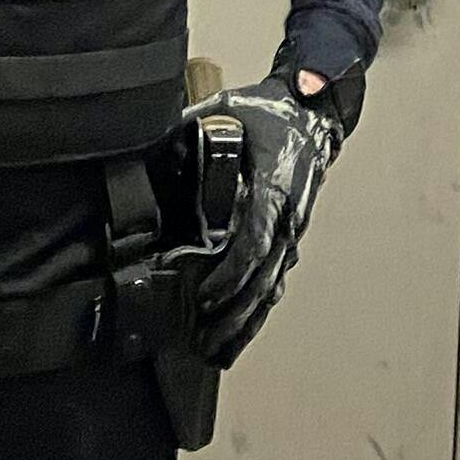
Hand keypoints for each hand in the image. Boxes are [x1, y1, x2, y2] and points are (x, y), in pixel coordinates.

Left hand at [183, 69, 350, 366]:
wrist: (310, 113)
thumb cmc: (270, 113)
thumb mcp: (226, 109)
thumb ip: (189, 125)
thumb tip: (149, 137)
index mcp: (275, 187)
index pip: (256, 240)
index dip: (232, 274)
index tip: (206, 297)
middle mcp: (289, 216)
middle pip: (265, 276)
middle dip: (234, 313)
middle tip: (203, 340)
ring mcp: (292, 230)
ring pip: (272, 285)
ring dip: (246, 321)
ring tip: (216, 350)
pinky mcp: (288, 237)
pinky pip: (275, 280)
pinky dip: (258, 311)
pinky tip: (240, 334)